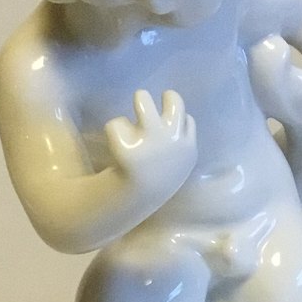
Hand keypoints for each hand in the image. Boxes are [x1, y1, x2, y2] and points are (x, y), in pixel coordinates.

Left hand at [105, 90, 197, 207]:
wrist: (131, 205)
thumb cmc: (154, 188)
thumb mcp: (175, 171)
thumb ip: (177, 149)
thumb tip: (180, 125)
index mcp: (187, 149)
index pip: (187, 121)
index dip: (176, 119)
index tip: (168, 121)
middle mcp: (173, 138)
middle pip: (173, 100)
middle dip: (165, 97)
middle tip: (154, 102)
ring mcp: (150, 139)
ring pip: (142, 99)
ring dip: (139, 100)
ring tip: (134, 111)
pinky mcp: (126, 142)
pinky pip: (116, 123)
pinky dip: (114, 132)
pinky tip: (114, 147)